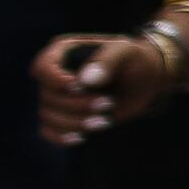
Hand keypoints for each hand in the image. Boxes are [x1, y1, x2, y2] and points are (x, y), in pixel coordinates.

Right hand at [34, 31, 175, 143]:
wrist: (147, 81)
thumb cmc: (135, 60)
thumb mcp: (126, 51)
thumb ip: (107, 60)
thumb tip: (84, 80)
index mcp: (63, 51)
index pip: (42, 67)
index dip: (55, 81)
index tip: (79, 87)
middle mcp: (54, 74)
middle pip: (48, 96)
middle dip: (77, 105)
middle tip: (108, 103)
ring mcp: (57, 97)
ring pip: (48, 116)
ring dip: (75, 122)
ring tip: (104, 121)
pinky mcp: (63, 116)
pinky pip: (48, 130)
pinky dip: (62, 136)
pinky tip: (83, 137)